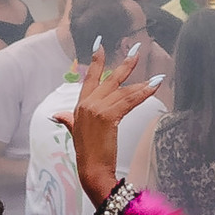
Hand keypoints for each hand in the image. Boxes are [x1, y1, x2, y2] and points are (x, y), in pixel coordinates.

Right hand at [55, 47, 165, 209]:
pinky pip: (129, 101)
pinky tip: (154, 87)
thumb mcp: (75, 132)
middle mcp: (87, 103)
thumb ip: (68, 120)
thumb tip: (57, 115)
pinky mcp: (108, 116)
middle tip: (136, 49)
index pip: (89, 78)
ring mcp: (96, 108)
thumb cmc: (86, 155)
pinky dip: (143, 94)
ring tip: (157, 75)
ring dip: (142, 82)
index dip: (95, 61)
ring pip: (123, 90)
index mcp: (80, 105)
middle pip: (109, 78)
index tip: (100, 45)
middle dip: (125, 64)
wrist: (91, 169)